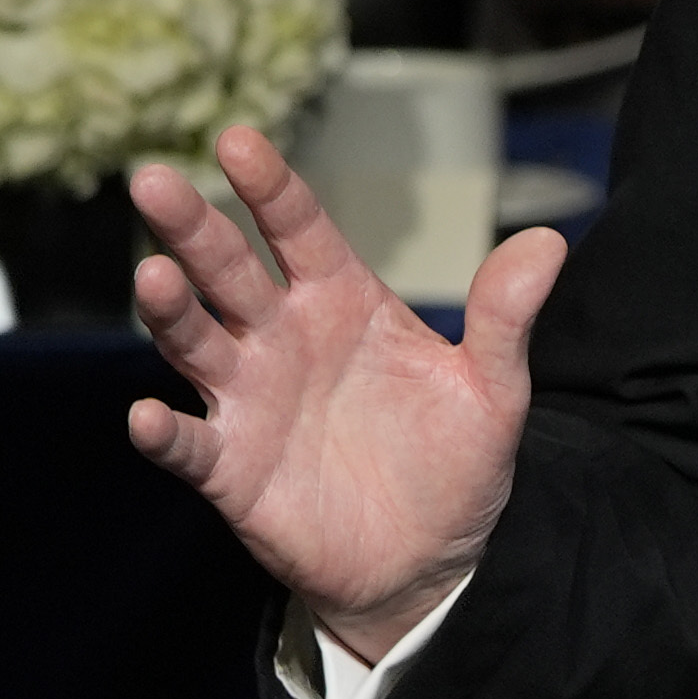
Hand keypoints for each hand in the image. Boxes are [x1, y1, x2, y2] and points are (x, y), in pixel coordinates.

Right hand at [121, 126, 564, 662]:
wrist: (430, 557)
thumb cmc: (452, 459)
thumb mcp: (493, 388)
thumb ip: (504, 317)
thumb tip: (549, 242)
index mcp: (342, 303)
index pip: (299, 231)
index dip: (270, 188)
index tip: (238, 140)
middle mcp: (282, 339)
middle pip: (228, 273)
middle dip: (191, 229)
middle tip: (155, 179)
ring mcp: (249, 401)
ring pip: (195, 344)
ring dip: (171, 313)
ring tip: (154, 277)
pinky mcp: (231, 469)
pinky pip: (190, 445)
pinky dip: (166, 433)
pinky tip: (148, 416)